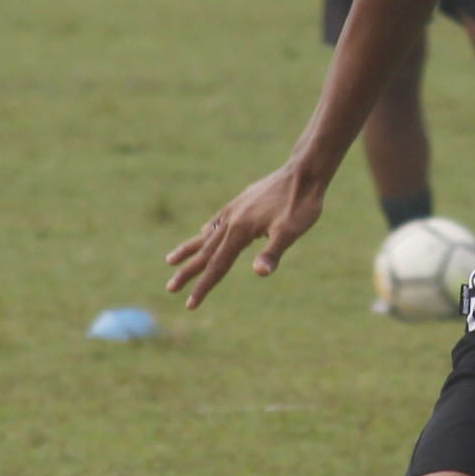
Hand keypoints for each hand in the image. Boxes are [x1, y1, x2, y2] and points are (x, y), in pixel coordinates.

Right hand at [166, 163, 328, 308]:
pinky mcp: (241, 202)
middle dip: (188, 273)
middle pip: (205, 252)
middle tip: (170, 289)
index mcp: (240, 231)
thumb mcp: (291, 232)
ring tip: (170, 260)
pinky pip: (217, 221)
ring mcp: (234, 209)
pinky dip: (206, 232)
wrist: (304, 171)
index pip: (217, 266)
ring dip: (189, 250)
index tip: (190, 305)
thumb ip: (272, 253)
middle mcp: (231, 220)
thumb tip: (259, 273)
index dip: (203, 287)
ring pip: (206, 235)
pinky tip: (203, 232)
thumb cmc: (300, 204)